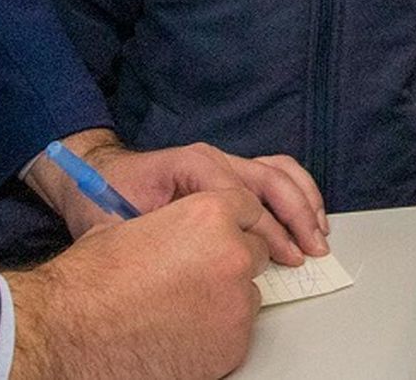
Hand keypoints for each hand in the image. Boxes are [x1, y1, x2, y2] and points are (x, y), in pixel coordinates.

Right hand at [6, 189, 267, 379]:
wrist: (69, 336)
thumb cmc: (92, 281)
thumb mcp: (135, 225)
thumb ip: (176, 223)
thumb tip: (183, 230)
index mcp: (210, 213)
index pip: (249, 208)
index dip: (234, 223)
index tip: (226, 236)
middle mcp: (233, 253)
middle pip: (254, 251)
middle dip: (232, 260)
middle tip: (197, 275)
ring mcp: (236, 303)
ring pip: (248, 293)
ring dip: (226, 297)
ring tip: (182, 308)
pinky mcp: (233, 346)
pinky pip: (237, 332)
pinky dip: (218, 332)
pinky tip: (181, 334)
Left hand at [27, 129, 328, 263]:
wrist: (95, 175)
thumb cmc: (104, 199)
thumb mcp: (124, 221)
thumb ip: (164, 234)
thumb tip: (206, 258)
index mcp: (193, 164)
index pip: (243, 197)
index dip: (268, 230)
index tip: (286, 259)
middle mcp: (214, 157)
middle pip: (270, 178)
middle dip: (297, 213)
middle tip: (314, 249)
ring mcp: (224, 160)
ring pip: (278, 169)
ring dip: (304, 199)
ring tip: (320, 231)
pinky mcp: (228, 169)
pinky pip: (272, 170)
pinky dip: (295, 190)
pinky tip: (307, 213)